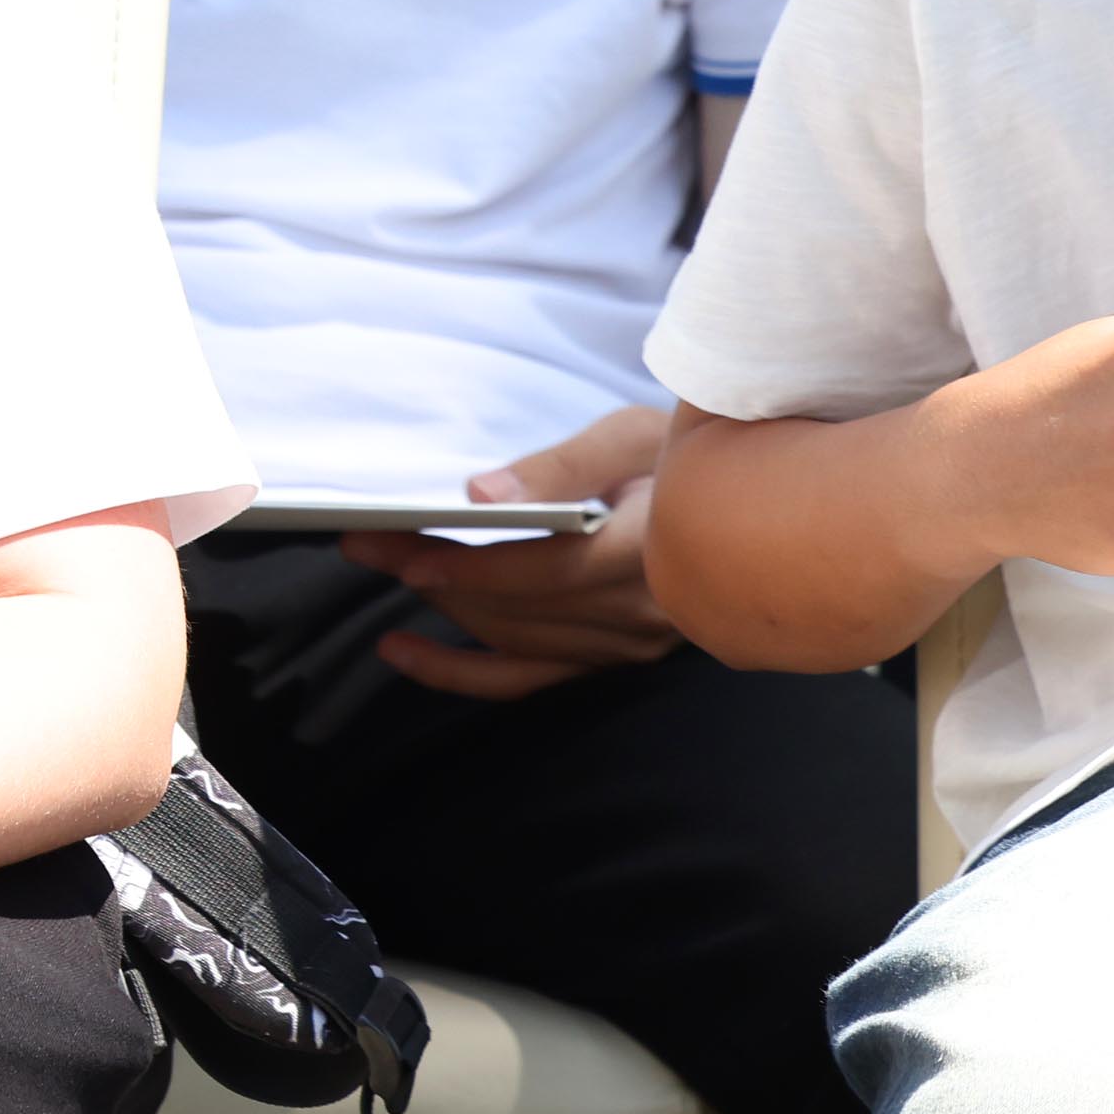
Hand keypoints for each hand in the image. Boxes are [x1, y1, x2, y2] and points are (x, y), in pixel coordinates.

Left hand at [346, 407, 675, 695]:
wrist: (750, 509)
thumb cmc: (690, 455)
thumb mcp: (639, 434)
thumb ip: (565, 465)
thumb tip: (483, 493)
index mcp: (654, 554)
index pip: (547, 572)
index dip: (472, 567)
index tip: (403, 545)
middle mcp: (643, 615)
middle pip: (518, 607)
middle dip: (431, 575)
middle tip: (363, 540)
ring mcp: (627, 647)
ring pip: (514, 639)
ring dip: (440, 610)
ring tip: (380, 566)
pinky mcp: (611, 660)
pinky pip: (526, 679)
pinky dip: (459, 672)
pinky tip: (402, 651)